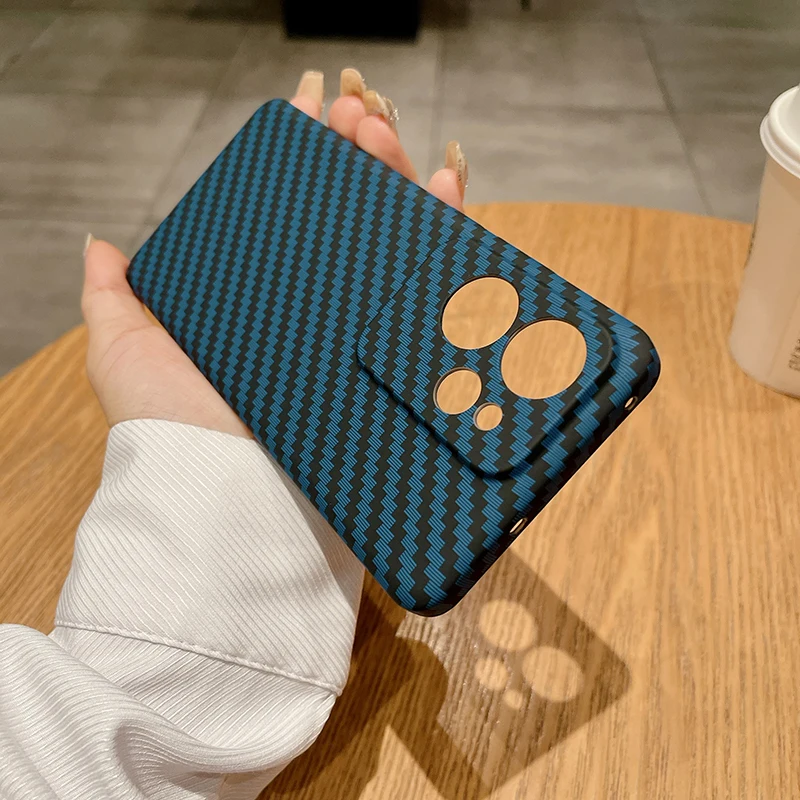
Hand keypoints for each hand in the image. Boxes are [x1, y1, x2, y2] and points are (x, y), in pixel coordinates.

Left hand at [82, 69, 467, 436]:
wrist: (225, 492)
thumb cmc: (170, 423)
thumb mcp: (124, 350)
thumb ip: (114, 296)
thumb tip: (101, 245)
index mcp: (262, 301)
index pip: (291, 214)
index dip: (303, 158)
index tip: (311, 108)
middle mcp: (316, 313)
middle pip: (350, 219)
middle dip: (357, 155)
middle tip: (356, 112)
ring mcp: (360, 333)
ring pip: (395, 241)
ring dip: (398, 177)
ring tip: (384, 133)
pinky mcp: (396, 358)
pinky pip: (433, 287)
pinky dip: (448, 232)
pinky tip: (445, 184)